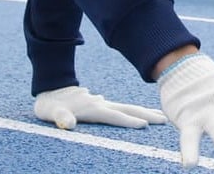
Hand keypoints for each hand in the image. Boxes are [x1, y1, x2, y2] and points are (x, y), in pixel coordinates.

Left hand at [35, 86, 166, 129]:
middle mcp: (100, 104)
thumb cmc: (49, 105)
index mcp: (92, 108)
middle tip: (165, 118)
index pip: (114, 116)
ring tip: (161, 115)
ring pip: (126, 108)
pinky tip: (139, 114)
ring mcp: (101, 104)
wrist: (49, 89)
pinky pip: (120, 109)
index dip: (128, 121)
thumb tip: (67, 123)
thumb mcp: (51, 111)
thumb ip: (60, 116)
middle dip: (146, 114)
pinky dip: (132, 112)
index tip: (145, 125)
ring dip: (143, 112)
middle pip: (127, 109)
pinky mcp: (100, 105)